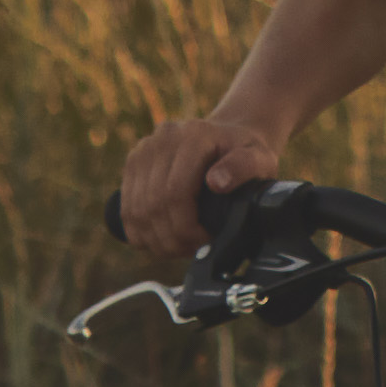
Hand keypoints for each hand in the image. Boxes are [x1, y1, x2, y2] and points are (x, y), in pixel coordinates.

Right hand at [116, 109, 288, 255]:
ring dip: (155, 239)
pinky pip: (126, 208)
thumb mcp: (259, 158)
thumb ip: (244, 167)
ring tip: (178, 248)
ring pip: (135, 210)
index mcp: (194, 136)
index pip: (174, 193)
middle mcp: (163, 138)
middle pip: (152, 205)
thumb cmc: (246, 153)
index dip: (186, 228)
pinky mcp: (133, 163)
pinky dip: (139, 232)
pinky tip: (159, 241)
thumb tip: (216, 183)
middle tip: (192, 249)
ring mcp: (144, 150)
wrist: (228, 137)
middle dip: (171, 238)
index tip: (205, 240)